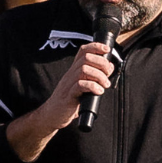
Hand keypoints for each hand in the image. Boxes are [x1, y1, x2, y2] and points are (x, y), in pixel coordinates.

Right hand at [6, 42, 114, 161]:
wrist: (51, 115)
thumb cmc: (69, 101)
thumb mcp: (82, 86)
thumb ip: (95, 76)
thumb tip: (110, 66)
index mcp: (74, 70)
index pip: (83, 51)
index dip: (95, 47)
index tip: (107, 49)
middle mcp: (70, 74)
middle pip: (86, 58)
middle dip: (101, 63)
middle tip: (108, 74)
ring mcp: (68, 84)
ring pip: (83, 70)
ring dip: (99, 76)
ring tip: (105, 85)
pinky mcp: (68, 96)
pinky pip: (80, 85)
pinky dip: (92, 86)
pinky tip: (98, 91)